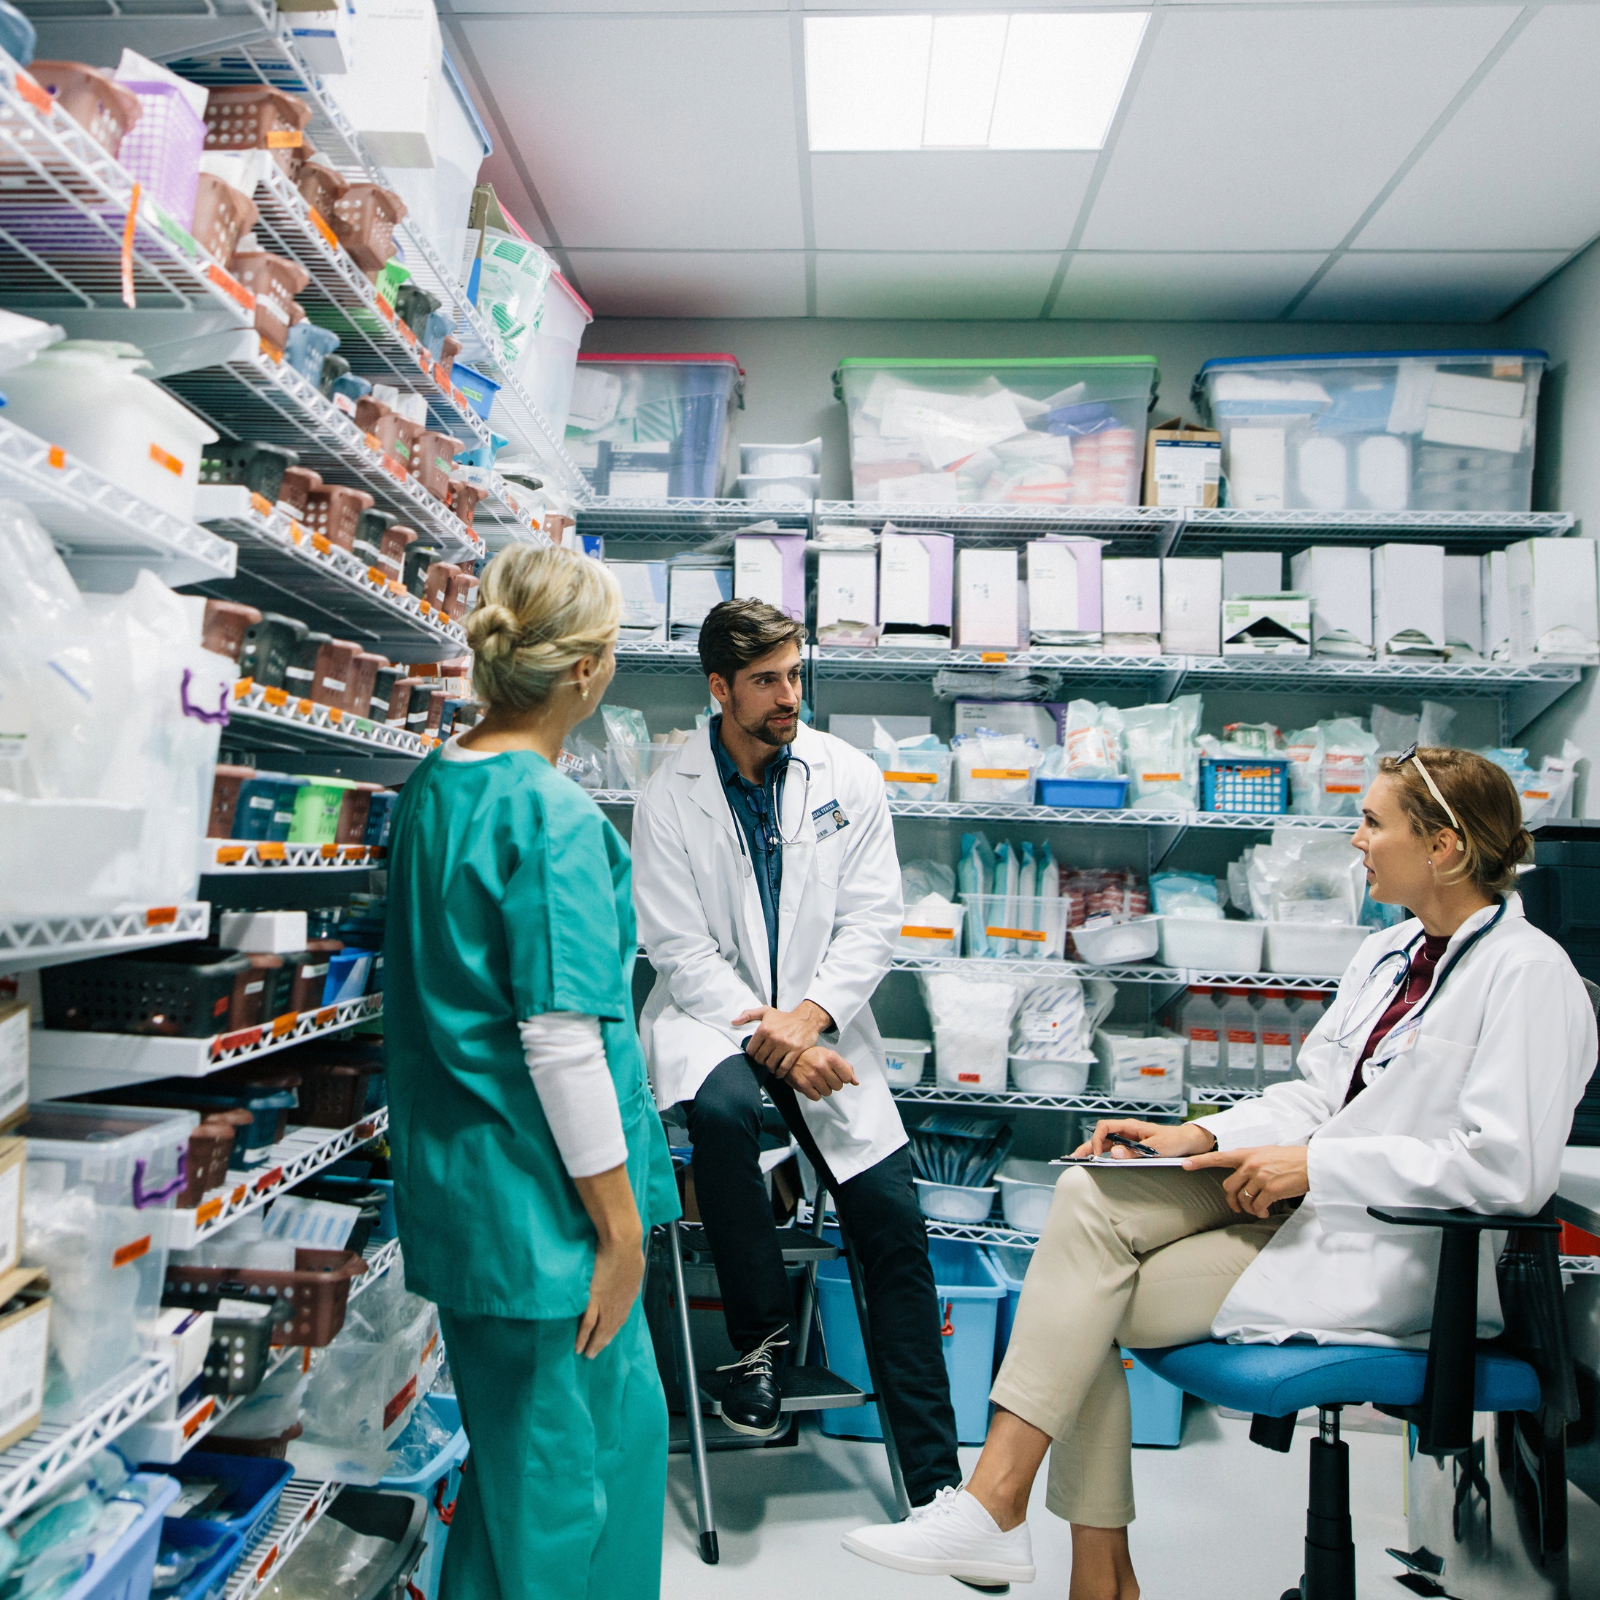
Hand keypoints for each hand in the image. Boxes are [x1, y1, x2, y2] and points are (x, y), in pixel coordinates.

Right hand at [572, 1164, 644, 1357]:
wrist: (622, 1241)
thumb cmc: (628, 1246)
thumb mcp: (634, 1261)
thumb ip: (629, 1271)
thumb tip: (628, 1270)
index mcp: (629, 1294)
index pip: (622, 1315)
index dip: (615, 1327)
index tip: (609, 1335)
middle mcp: (620, 1303)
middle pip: (611, 1328)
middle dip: (604, 1341)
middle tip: (596, 1353)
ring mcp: (607, 1304)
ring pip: (599, 1331)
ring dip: (593, 1344)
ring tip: (587, 1354)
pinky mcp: (594, 1302)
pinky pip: (587, 1326)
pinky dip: (582, 1338)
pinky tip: (578, 1347)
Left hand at [732, 1000, 834, 1075]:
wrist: (806, 1019)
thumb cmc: (784, 1017)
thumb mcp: (765, 1011)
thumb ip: (747, 1015)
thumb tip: (733, 1022)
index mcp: (764, 1029)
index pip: (751, 1050)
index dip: (753, 1054)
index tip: (758, 1054)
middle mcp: (773, 1037)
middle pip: (760, 1059)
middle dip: (762, 1061)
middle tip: (765, 1060)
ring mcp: (784, 1045)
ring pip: (771, 1064)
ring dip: (770, 1068)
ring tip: (772, 1066)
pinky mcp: (795, 1051)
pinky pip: (783, 1067)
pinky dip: (780, 1073)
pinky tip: (779, 1072)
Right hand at [778, 1045, 858, 1101]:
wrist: (789, 1055)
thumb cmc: (810, 1054)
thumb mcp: (829, 1055)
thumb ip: (845, 1067)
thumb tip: (855, 1082)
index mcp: (831, 1057)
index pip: (847, 1077)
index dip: (842, 1077)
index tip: (836, 1074)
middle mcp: (822, 1067)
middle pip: (838, 1087)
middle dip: (833, 1082)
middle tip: (824, 1075)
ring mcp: (812, 1077)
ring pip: (828, 1093)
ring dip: (823, 1088)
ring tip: (816, 1079)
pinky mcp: (803, 1085)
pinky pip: (816, 1097)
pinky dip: (814, 1093)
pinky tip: (811, 1084)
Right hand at [1073, 1119, 1217, 1159]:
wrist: (1191, 1143)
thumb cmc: (1176, 1140)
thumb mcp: (1156, 1147)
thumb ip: (1134, 1151)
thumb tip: (1114, 1154)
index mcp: (1131, 1127)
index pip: (1105, 1128)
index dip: (1096, 1139)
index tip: (1095, 1154)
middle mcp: (1128, 1132)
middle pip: (1101, 1136)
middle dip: (1087, 1146)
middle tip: (1074, 1158)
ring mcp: (1130, 1141)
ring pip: (1107, 1145)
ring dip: (1094, 1152)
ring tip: (1081, 1162)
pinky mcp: (1135, 1150)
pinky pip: (1117, 1152)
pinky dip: (1106, 1158)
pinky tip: (1100, 1164)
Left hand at [1183, 1145, 1310, 1217]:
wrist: (1312, 1164)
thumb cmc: (1290, 1159)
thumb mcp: (1266, 1154)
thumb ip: (1250, 1162)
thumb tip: (1241, 1176)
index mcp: (1247, 1153)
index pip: (1218, 1157)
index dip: (1200, 1161)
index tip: (1184, 1164)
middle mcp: (1250, 1164)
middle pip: (1228, 1186)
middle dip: (1231, 1200)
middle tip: (1237, 1206)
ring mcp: (1260, 1177)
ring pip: (1243, 1199)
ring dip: (1248, 1208)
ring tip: (1257, 1209)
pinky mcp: (1271, 1190)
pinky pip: (1257, 1206)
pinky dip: (1259, 1212)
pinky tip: (1265, 1211)